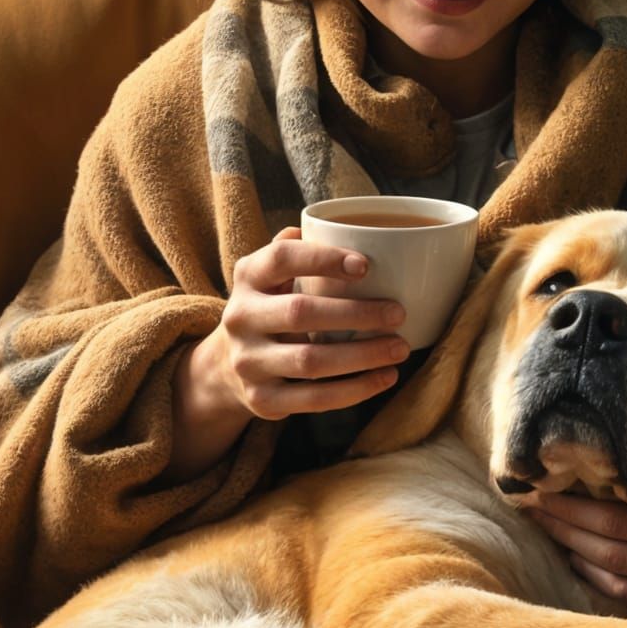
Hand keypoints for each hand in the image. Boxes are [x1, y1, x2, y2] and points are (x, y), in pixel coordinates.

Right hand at [199, 226, 411, 421]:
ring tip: (400, 348)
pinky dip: (355, 390)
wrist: (226, 366)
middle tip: (398, 313)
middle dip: (357, 314)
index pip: (281, 258)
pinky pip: (313, 399)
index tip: (366, 266)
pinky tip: (385, 377)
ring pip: (310, 361)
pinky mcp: (261, 400)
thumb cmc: (270, 308)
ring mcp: (247, 362)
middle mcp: (240, 318)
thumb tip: (334, 227)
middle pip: (301, 312)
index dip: (323, 259)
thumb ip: (297, 249)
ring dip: (363, 356)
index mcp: (248, 277)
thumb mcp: (271, 275)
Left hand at [520, 468, 626, 627]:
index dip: (578, 510)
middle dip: (566, 530)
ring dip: (576, 557)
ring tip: (550, 531)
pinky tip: (579, 560)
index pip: (622, 526)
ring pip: (615, 585)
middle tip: (533, 509)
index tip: (545, 493)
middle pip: (610, 556)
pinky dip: (600, 584)